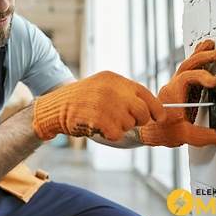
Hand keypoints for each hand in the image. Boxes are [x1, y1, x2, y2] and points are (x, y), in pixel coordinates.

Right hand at [32, 71, 165, 141]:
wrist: (58, 106)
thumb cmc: (82, 99)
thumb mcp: (103, 86)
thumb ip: (125, 93)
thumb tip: (150, 109)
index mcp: (116, 80)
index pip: (146, 94)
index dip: (156, 108)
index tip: (158, 117)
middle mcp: (115, 91)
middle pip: (143, 112)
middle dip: (139, 120)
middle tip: (126, 120)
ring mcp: (109, 107)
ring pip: (130, 125)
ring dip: (120, 126)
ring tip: (103, 118)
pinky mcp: (103, 122)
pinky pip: (118, 134)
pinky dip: (110, 134)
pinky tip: (97, 125)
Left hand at [139, 39, 215, 146]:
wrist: (149, 131)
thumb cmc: (161, 131)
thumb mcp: (183, 136)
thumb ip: (202, 135)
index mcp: (173, 94)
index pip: (186, 78)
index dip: (201, 77)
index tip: (214, 82)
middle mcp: (173, 87)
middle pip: (186, 66)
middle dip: (201, 58)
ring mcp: (176, 86)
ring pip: (186, 66)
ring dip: (198, 55)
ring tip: (210, 45)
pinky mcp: (181, 89)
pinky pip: (188, 71)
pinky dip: (196, 62)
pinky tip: (204, 57)